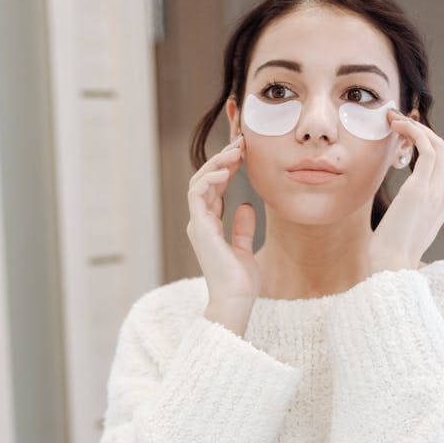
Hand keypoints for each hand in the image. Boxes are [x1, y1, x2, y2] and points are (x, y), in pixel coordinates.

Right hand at [186, 134, 259, 335]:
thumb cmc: (240, 282)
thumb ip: (242, 228)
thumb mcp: (245, 249)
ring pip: (199, 181)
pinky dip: (210, 178)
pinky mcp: (199, 227)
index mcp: (209, 226)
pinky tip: (226, 168)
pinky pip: (198, 193)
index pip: (214, 188)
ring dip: (217, 162)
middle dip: (222, 158)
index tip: (245, 152)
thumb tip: (246, 206)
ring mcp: (198, 224)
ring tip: (236, 150)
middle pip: (205, 179)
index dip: (227, 167)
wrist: (235, 300)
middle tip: (241, 142)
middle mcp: (200, 222)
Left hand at [367, 109, 443, 275]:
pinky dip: (413, 132)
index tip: (410, 140)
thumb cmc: (390, 254)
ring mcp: (437, 191)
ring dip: (417, 129)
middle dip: (426, 134)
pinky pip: (425, 148)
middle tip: (401, 125)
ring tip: (395, 121)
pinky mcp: (421, 188)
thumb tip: (397, 205)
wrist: (392, 267)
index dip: (433, 147)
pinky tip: (397, 127)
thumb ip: (408, 210)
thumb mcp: (404, 228)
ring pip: (437, 145)